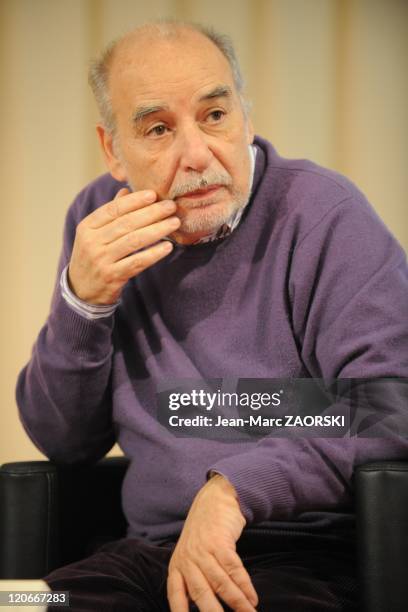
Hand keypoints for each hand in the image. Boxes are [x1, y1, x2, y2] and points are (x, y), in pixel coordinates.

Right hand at [68, 188, 180, 303]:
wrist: (81, 290)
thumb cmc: (92, 256)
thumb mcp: (93, 234)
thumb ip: (110, 213)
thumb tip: (126, 190)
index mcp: (87, 227)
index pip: (113, 209)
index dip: (134, 201)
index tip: (153, 194)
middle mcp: (92, 242)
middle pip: (126, 223)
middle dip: (151, 213)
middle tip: (171, 206)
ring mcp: (101, 260)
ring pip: (133, 241)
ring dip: (157, 230)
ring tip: (174, 223)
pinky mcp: (112, 276)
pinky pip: (137, 262)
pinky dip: (153, 253)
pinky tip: (167, 246)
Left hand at [167, 475, 257, 610]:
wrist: (215, 498)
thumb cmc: (203, 531)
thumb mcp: (190, 553)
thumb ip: (193, 577)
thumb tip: (200, 606)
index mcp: (177, 565)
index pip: (175, 594)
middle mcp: (188, 560)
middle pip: (201, 595)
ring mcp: (203, 550)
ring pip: (221, 584)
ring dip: (237, 604)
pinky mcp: (220, 542)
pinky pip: (234, 570)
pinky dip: (244, 587)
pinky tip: (252, 599)